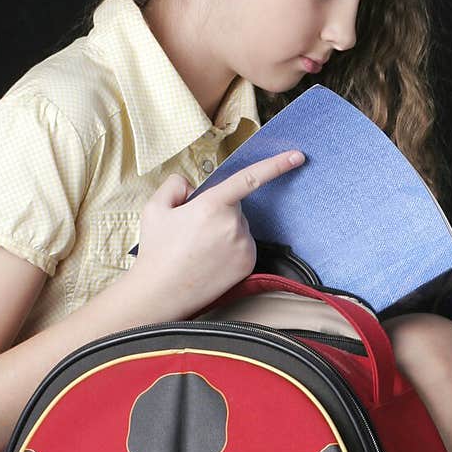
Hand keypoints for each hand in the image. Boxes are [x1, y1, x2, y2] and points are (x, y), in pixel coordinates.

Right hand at [133, 149, 305, 317]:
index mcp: (212, 205)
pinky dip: (230, 249)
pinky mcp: (248, 264)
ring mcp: (244, 246)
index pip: (250, 178)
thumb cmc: (157, 251)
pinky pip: (243, 246)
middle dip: (217, 212)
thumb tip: (193, 186)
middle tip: (192, 232)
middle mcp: (233, 225)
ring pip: (239, 227)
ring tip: (198, 250)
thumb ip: (176, 185)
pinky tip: (210, 260)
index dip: (276, 164)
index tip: (297, 157)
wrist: (161, 294)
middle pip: (234, 207)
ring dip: (224, 232)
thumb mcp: (155, 208)